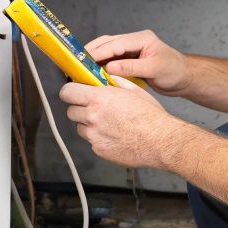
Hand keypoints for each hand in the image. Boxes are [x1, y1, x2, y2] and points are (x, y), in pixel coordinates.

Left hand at [57, 77, 191, 169]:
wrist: (160, 141)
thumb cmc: (150, 116)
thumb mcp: (133, 90)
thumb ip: (114, 83)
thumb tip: (103, 78)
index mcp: (99, 99)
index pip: (67, 93)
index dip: (70, 92)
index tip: (74, 92)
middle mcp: (92, 117)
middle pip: (70, 111)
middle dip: (79, 108)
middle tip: (93, 108)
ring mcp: (94, 136)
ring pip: (79, 127)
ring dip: (88, 124)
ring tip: (107, 123)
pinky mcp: (99, 149)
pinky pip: (91, 141)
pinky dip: (98, 137)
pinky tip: (113, 134)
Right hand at [83, 29, 190, 95]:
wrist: (183, 78)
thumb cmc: (175, 71)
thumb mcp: (155, 69)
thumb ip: (132, 67)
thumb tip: (110, 67)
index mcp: (142, 39)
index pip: (116, 43)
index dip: (99, 51)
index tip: (85, 59)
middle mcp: (135, 42)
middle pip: (107, 43)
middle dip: (92, 52)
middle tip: (77, 62)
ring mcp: (131, 50)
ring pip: (107, 51)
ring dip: (94, 58)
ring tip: (81, 68)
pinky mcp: (129, 60)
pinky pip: (111, 60)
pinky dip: (101, 65)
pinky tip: (93, 72)